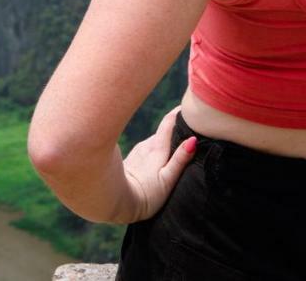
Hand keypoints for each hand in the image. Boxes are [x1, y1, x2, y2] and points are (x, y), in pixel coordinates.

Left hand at [119, 105, 197, 222]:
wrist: (112, 202)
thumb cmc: (144, 195)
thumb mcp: (167, 179)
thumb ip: (180, 160)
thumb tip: (193, 140)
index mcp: (157, 147)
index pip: (169, 122)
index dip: (179, 112)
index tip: (191, 103)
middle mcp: (146, 145)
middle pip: (163, 131)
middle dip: (175, 126)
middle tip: (190, 122)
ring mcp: (137, 152)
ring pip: (154, 140)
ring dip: (164, 138)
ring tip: (177, 141)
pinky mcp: (131, 160)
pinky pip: (146, 149)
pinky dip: (154, 148)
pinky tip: (157, 157)